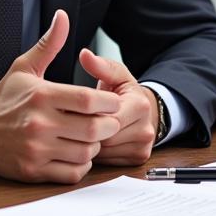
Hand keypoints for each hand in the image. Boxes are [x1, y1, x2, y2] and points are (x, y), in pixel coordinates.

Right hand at [0, 10, 121, 183]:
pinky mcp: (33, 170)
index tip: (111, 101)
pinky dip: (81, 165)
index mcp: (42, 96)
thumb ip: (49, 43)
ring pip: (86, 152)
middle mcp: (39, 124)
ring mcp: (36, 150)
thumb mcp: (25, 67)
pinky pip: (72, 173)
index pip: (87, 100)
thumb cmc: (5, 97)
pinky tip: (77, 152)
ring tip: (91, 135)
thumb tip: (63, 16)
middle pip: (93, 128)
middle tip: (107, 120)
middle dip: (108, 125)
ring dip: (95, 145)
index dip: (108, 102)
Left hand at [78, 48, 158, 166]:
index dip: (86, 115)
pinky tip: (88, 144)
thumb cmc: (126, 93)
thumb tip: (85, 55)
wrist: (147, 112)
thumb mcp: (117, 75)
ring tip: (76, 133)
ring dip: (88, 145)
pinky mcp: (138, 159)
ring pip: (105, 152)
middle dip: (85, 132)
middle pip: (105, 137)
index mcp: (140, 105)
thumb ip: (101, 66)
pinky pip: (110, 161)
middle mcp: (145, 128)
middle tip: (67, 124)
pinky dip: (97, 154)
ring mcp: (143, 146)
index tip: (70, 110)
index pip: (106, 116)